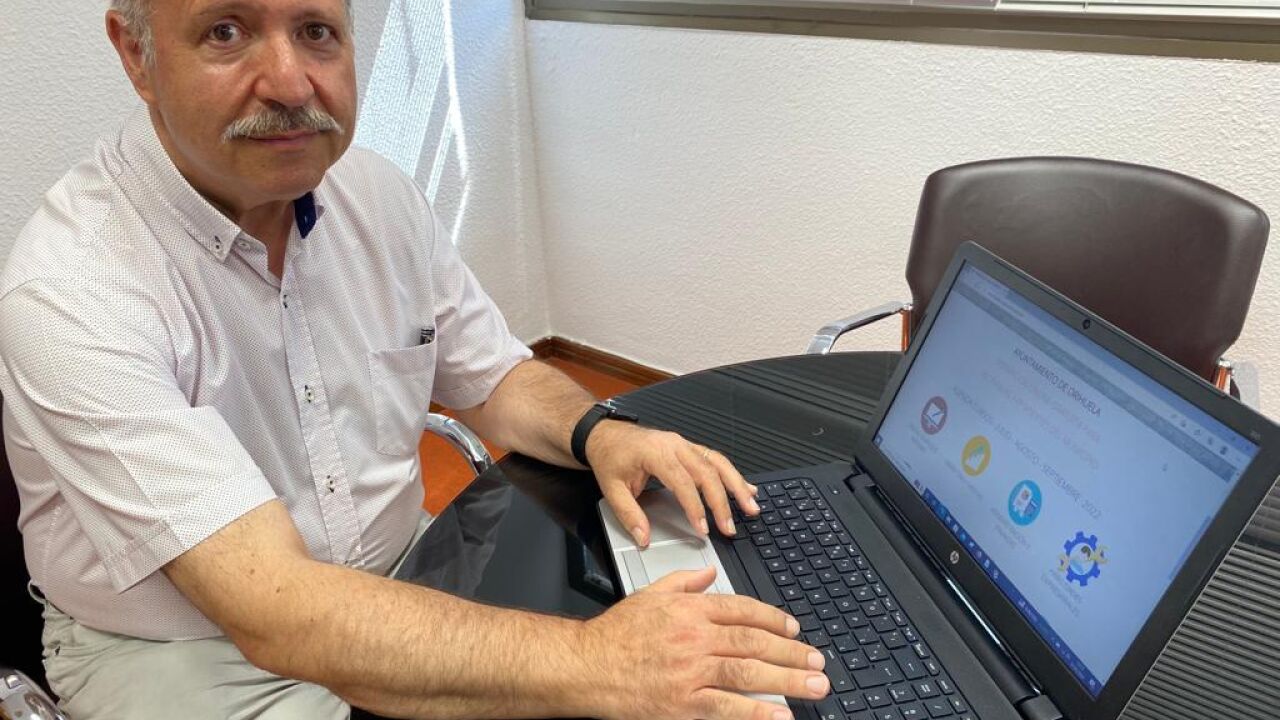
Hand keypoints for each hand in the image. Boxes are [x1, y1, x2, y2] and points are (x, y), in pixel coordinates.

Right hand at [578, 568, 828, 719]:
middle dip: (792, 653)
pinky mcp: (683, 704)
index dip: (774, 619)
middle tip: (818, 660)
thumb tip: (711, 571)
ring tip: (816, 685)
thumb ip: (683, 581)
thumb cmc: (613, 635)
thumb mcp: (649, 594)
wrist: (584, 666)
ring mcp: (690, 672)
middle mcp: (695, 638)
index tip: (793, 629)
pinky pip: (727, 708)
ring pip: (749, 673)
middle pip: (755, 643)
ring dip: (788, 680)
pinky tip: (781, 716)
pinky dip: (757, 713)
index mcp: (690, 610)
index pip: (743, 610)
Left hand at [586, 421, 759, 545]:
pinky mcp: (689, 447)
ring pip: (718, 463)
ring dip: (737, 486)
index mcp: (656, 453)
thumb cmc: (610, 456)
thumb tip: (643, 537)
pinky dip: (733, 475)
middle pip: (707, 472)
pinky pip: (715, 459)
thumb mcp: (612, 488)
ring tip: (751, 506)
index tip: (702, 527)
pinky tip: (747, 488)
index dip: (695, 506)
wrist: (606, 434)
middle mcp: (675, 445)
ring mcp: (684, 444)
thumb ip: (629, 514)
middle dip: (722, 501)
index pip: (682, 481)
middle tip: (730, 526)